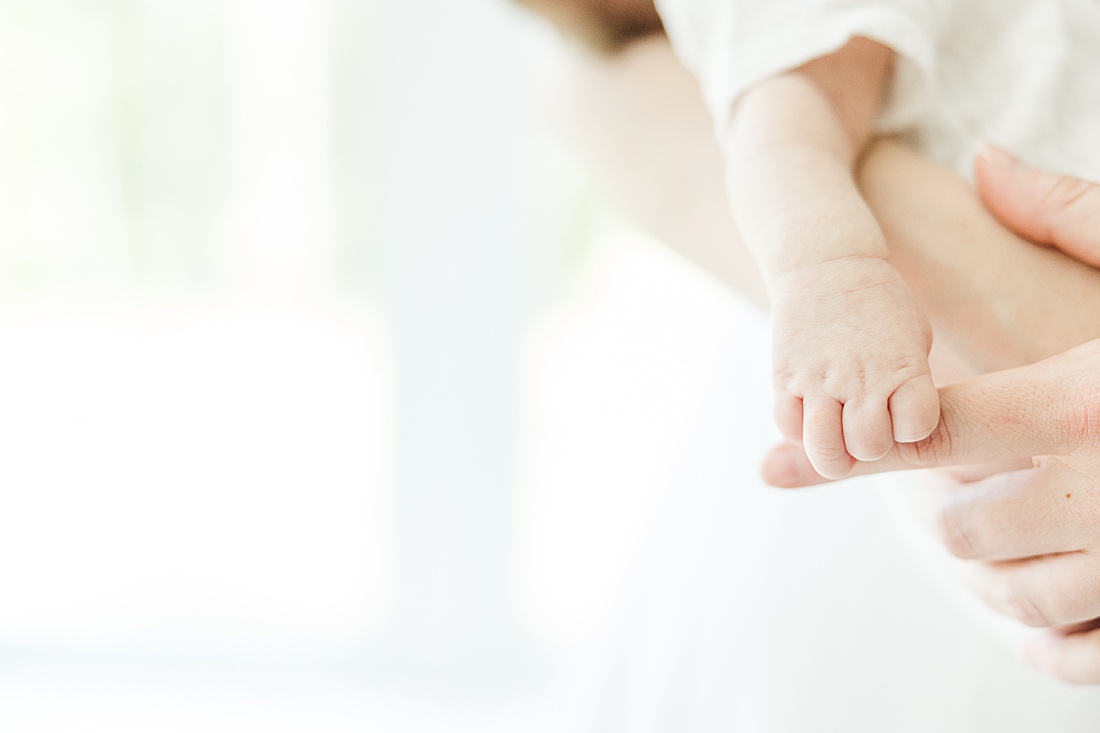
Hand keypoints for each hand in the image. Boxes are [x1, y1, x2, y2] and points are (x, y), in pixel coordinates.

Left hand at [764, 148, 1099, 683]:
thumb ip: (1072, 216)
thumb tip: (981, 160)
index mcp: (1090, 402)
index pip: (929, 430)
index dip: (846, 450)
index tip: (777, 463)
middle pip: (962, 521)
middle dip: (960, 499)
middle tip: (995, 471)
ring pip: (1007, 588)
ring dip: (996, 560)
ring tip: (1022, 521)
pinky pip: (1079, 655)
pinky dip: (1051, 638)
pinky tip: (1051, 612)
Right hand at [771, 256, 938, 478]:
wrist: (826, 266)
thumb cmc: (880, 307)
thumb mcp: (913, 339)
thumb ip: (909, 388)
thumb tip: (897, 433)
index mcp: (903, 366)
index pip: (916, 428)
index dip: (911, 428)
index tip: (903, 412)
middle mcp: (861, 376)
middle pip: (868, 446)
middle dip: (869, 445)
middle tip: (864, 427)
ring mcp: (819, 378)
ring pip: (824, 448)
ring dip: (833, 452)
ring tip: (835, 437)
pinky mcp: (785, 376)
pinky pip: (788, 426)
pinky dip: (800, 432)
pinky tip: (811, 416)